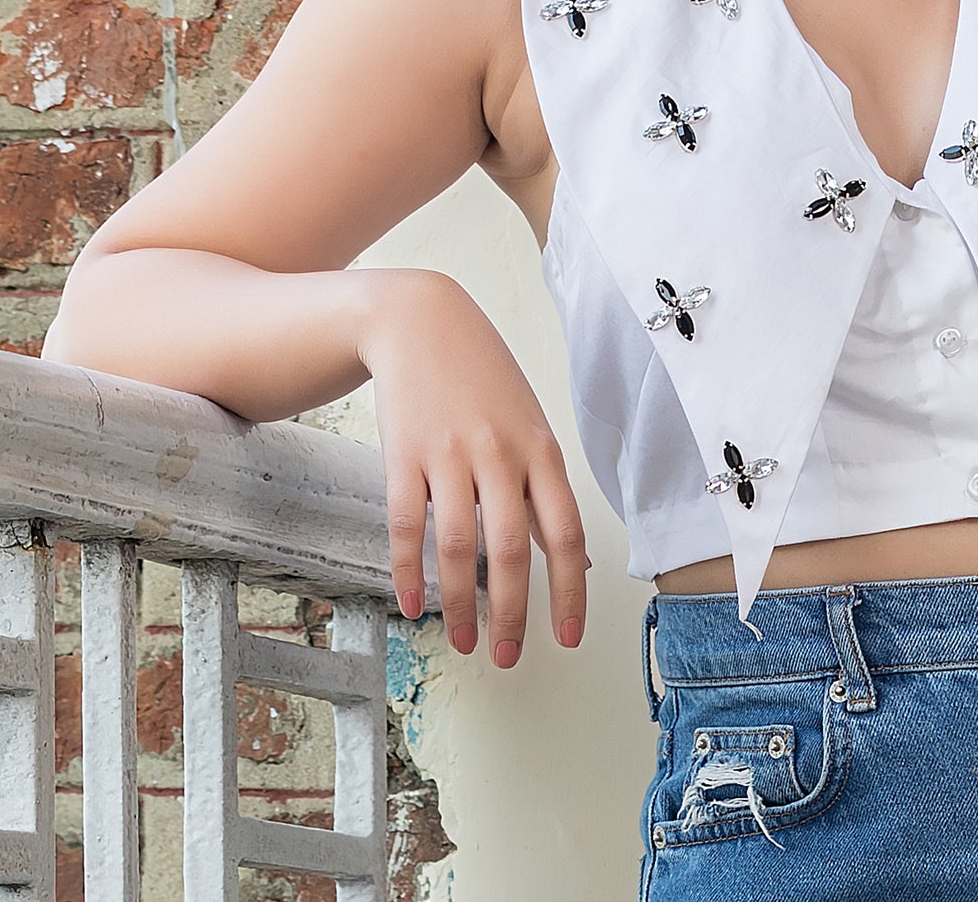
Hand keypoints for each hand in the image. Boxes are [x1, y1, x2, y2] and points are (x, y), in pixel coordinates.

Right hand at [358, 269, 589, 666]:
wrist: (423, 321)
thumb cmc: (483, 378)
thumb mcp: (529, 422)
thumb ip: (544, 485)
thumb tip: (572, 553)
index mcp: (541, 449)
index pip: (565, 532)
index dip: (570, 590)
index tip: (568, 636)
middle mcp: (501, 454)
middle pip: (511, 550)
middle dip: (513, 613)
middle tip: (508, 656)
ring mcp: (450, 454)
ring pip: (458, 547)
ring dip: (460, 604)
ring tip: (463, 641)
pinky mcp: (404, 455)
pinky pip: (409, 525)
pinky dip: (410, 572)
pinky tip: (414, 604)